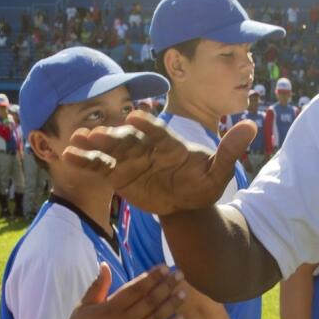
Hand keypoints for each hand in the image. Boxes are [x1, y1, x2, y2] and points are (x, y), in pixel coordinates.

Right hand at [61, 264, 185, 318]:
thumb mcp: (83, 307)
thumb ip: (97, 286)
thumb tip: (105, 265)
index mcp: (110, 308)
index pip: (136, 289)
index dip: (152, 277)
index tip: (165, 268)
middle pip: (150, 301)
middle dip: (166, 286)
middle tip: (180, 275)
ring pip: (156, 318)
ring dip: (171, 304)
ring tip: (184, 293)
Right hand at [63, 111, 254, 216]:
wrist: (186, 202)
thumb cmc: (203, 184)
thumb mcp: (219, 172)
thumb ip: (230, 150)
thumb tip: (251, 125)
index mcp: (169, 144)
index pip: (157, 132)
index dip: (147, 124)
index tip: (136, 116)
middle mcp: (146, 147)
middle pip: (127, 138)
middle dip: (111, 136)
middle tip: (95, 133)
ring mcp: (130, 159)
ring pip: (109, 149)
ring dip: (92, 145)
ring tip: (75, 141)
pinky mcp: (118, 173)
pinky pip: (99, 166)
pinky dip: (84, 161)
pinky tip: (67, 156)